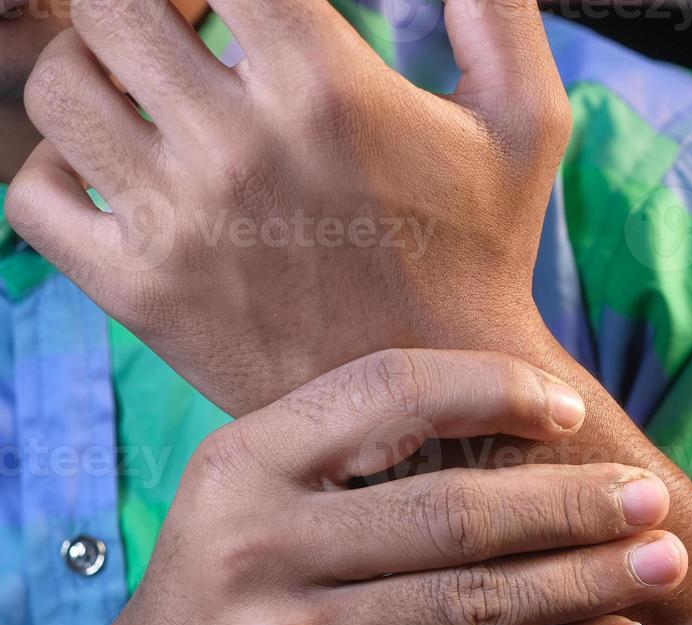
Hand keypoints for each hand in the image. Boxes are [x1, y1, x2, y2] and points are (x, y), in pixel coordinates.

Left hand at [4, 0, 568, 415]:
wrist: (449, 405)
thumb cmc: (482, 255)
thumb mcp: (529, 125)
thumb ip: (498, 11)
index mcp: (327, 90)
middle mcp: (239, 150)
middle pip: (109, 4)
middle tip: (183, 19)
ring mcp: (178, 226)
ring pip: (59, 89)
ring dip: (93, 69)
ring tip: (145, 92)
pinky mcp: (139, 295)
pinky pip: (33, 197)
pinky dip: (58, 172)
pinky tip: (123, 175)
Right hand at [43, 348, 687, 624]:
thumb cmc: (223, 600)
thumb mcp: (245, 499)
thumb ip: (346, 455)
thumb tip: (511, 416)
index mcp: (246, 466)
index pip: (391, 392)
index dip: (494, 390)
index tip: (569, 410)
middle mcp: (265, 549)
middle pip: (456, 511)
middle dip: (574, 502)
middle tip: (652, 497)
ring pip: (480, 602)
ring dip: (589, 580)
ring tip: (664, 563)